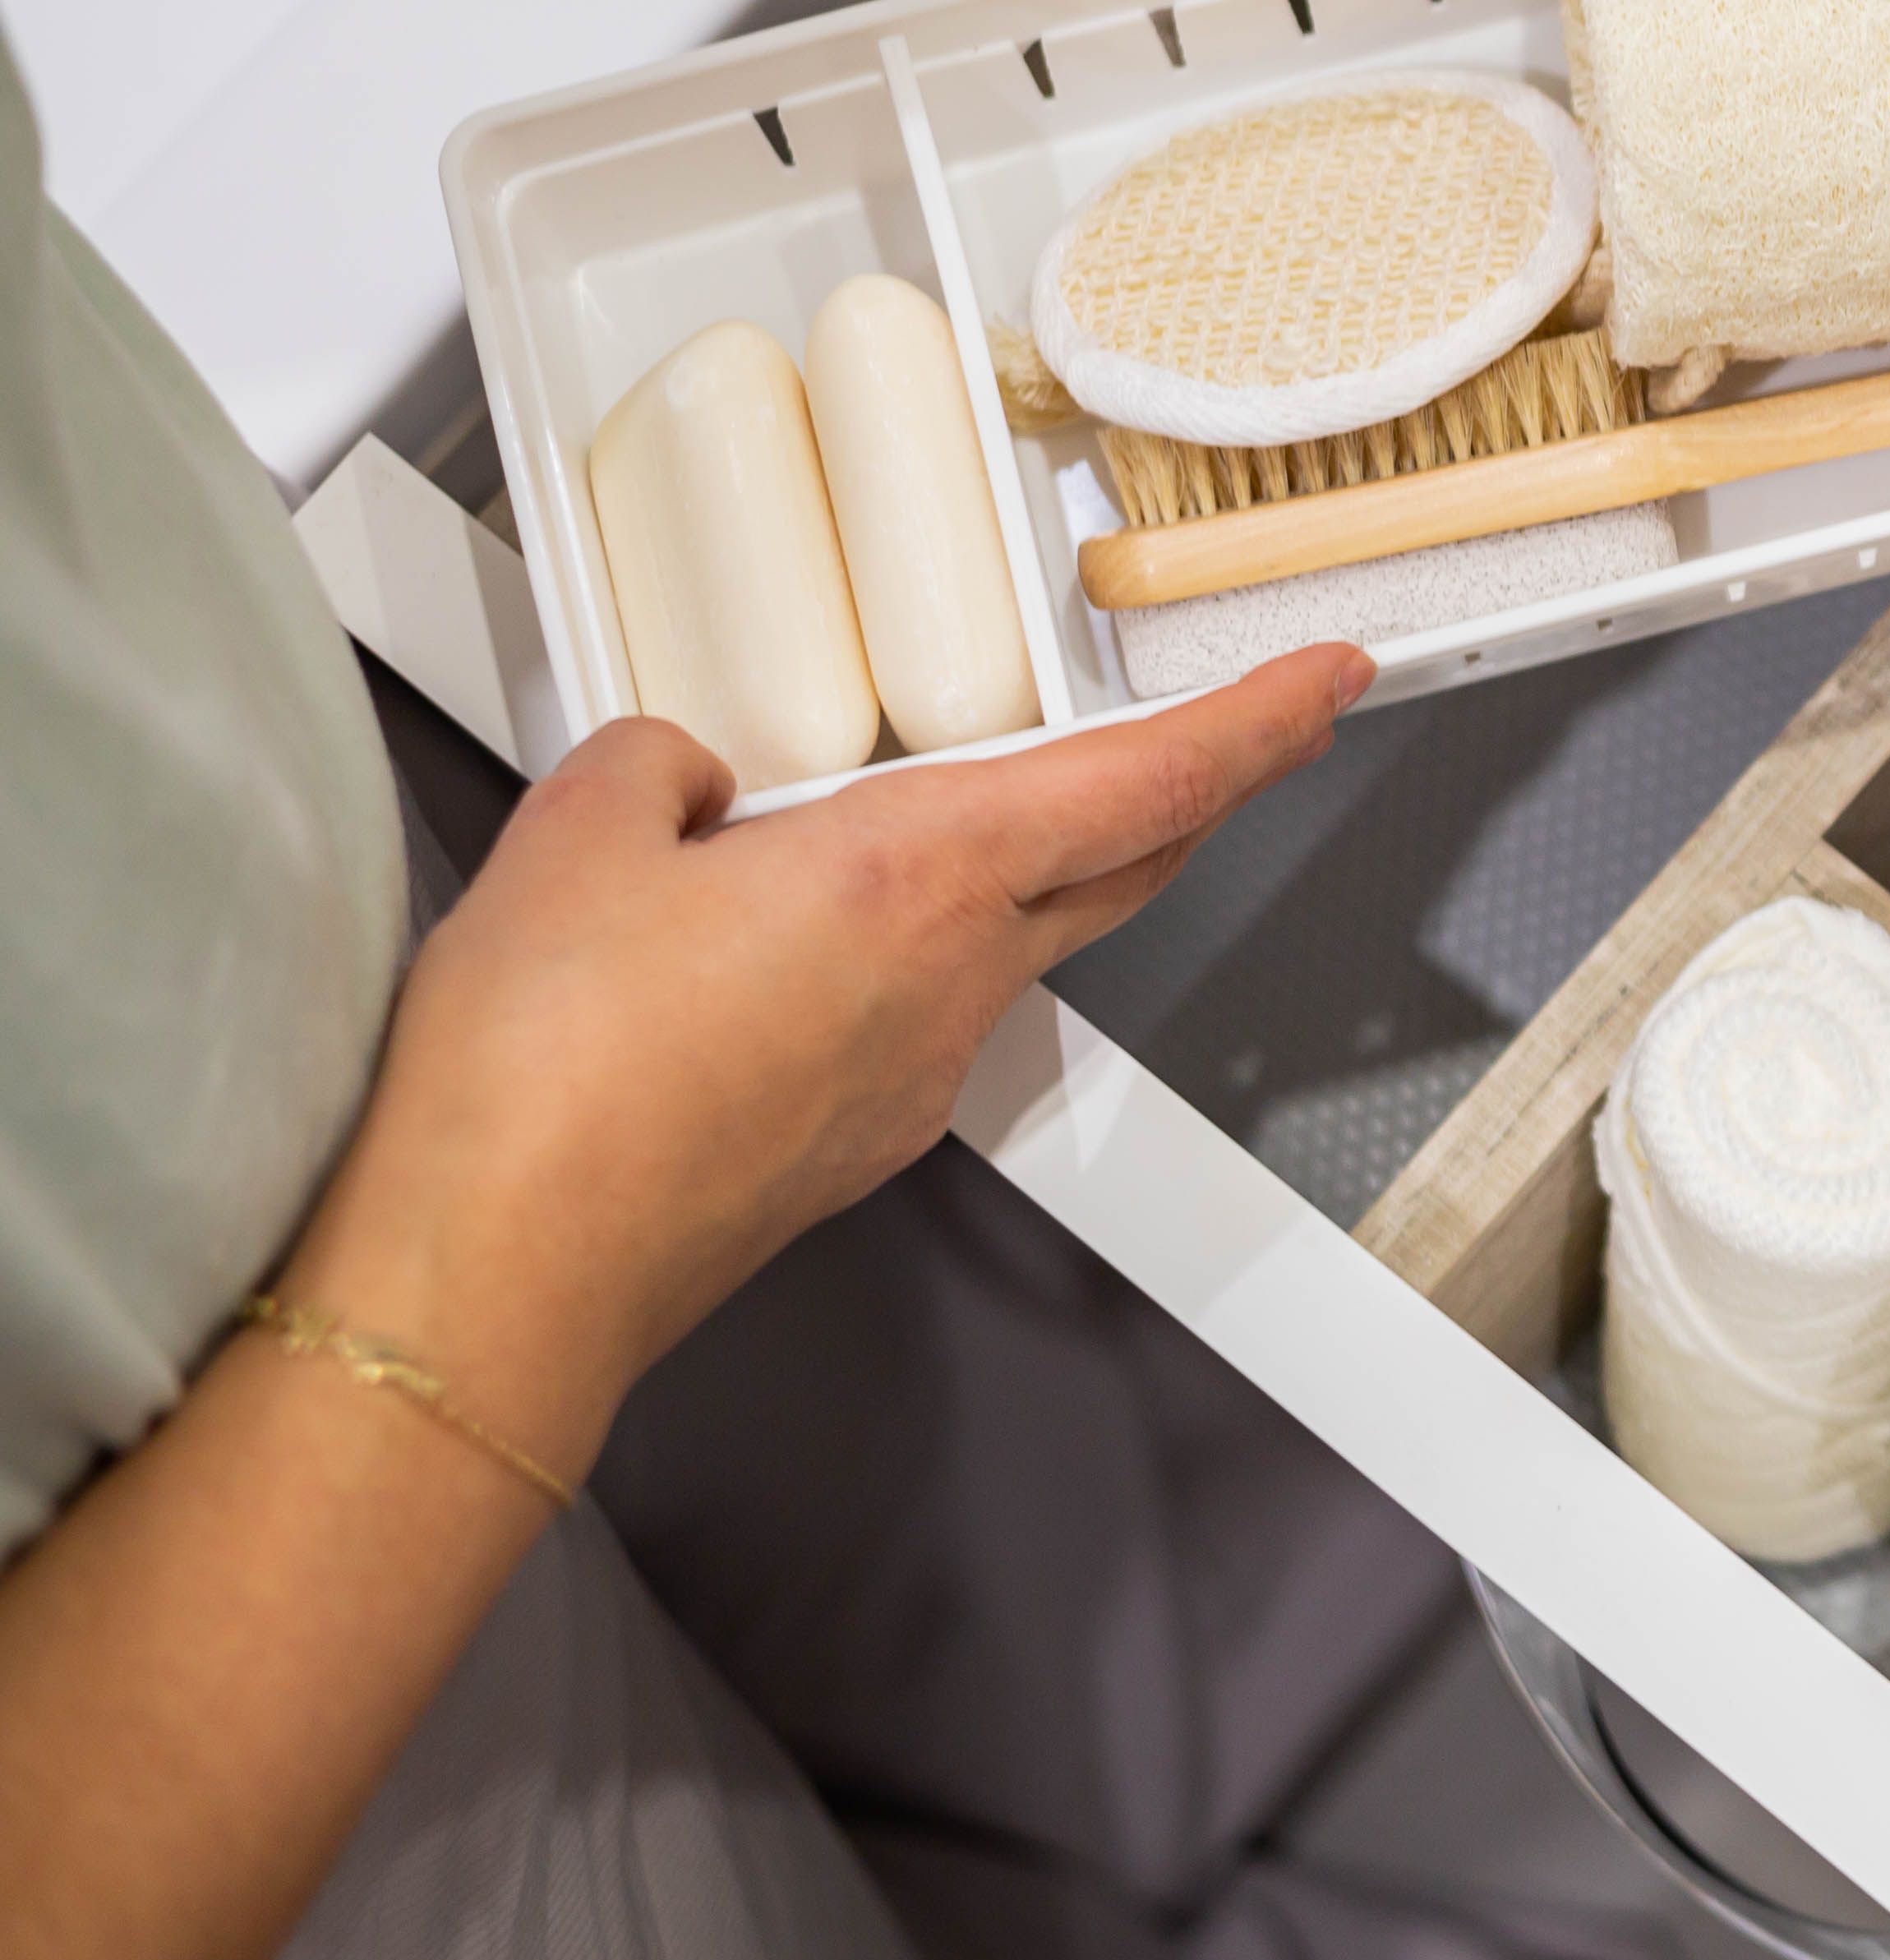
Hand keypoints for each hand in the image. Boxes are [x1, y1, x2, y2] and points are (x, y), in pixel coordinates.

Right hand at [276, 649, 1368, 1479]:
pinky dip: (889, 959)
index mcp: (918, 879)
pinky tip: (780, 949)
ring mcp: (911, 1076)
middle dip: (1183, 791)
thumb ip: (657, 768)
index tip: (1326, 679)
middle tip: (1219, 734)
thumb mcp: (577, 836)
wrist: (493, 1281)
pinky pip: (907, 1017)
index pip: (1151, 781)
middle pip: (1118, 864)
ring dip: (1002, 875)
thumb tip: (681, 776)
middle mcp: (949, 983)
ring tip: (899, 822)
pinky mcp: (852, 1144)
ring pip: (1005, 941)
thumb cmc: (541, 1084)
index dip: (1258, 722)